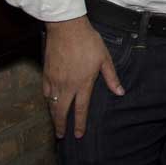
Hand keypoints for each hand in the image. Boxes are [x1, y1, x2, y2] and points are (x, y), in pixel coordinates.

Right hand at [43, 16, 123, 137]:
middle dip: (61, 125)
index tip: (78, 135)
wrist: (67, 28)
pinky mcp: (46, 73)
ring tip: (56, 122)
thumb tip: (120, 92)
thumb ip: (111, 77)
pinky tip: (50, 102)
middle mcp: (67, 85)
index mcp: (83, 83)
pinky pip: (45, 92)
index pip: (81, 109)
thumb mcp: (105, 59)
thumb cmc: (89, 42)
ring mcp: (54, 80)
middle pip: (62, 111)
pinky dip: (48, 101)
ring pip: (52, 103)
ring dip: (54, 115)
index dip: (79, 123)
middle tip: (61, 136)